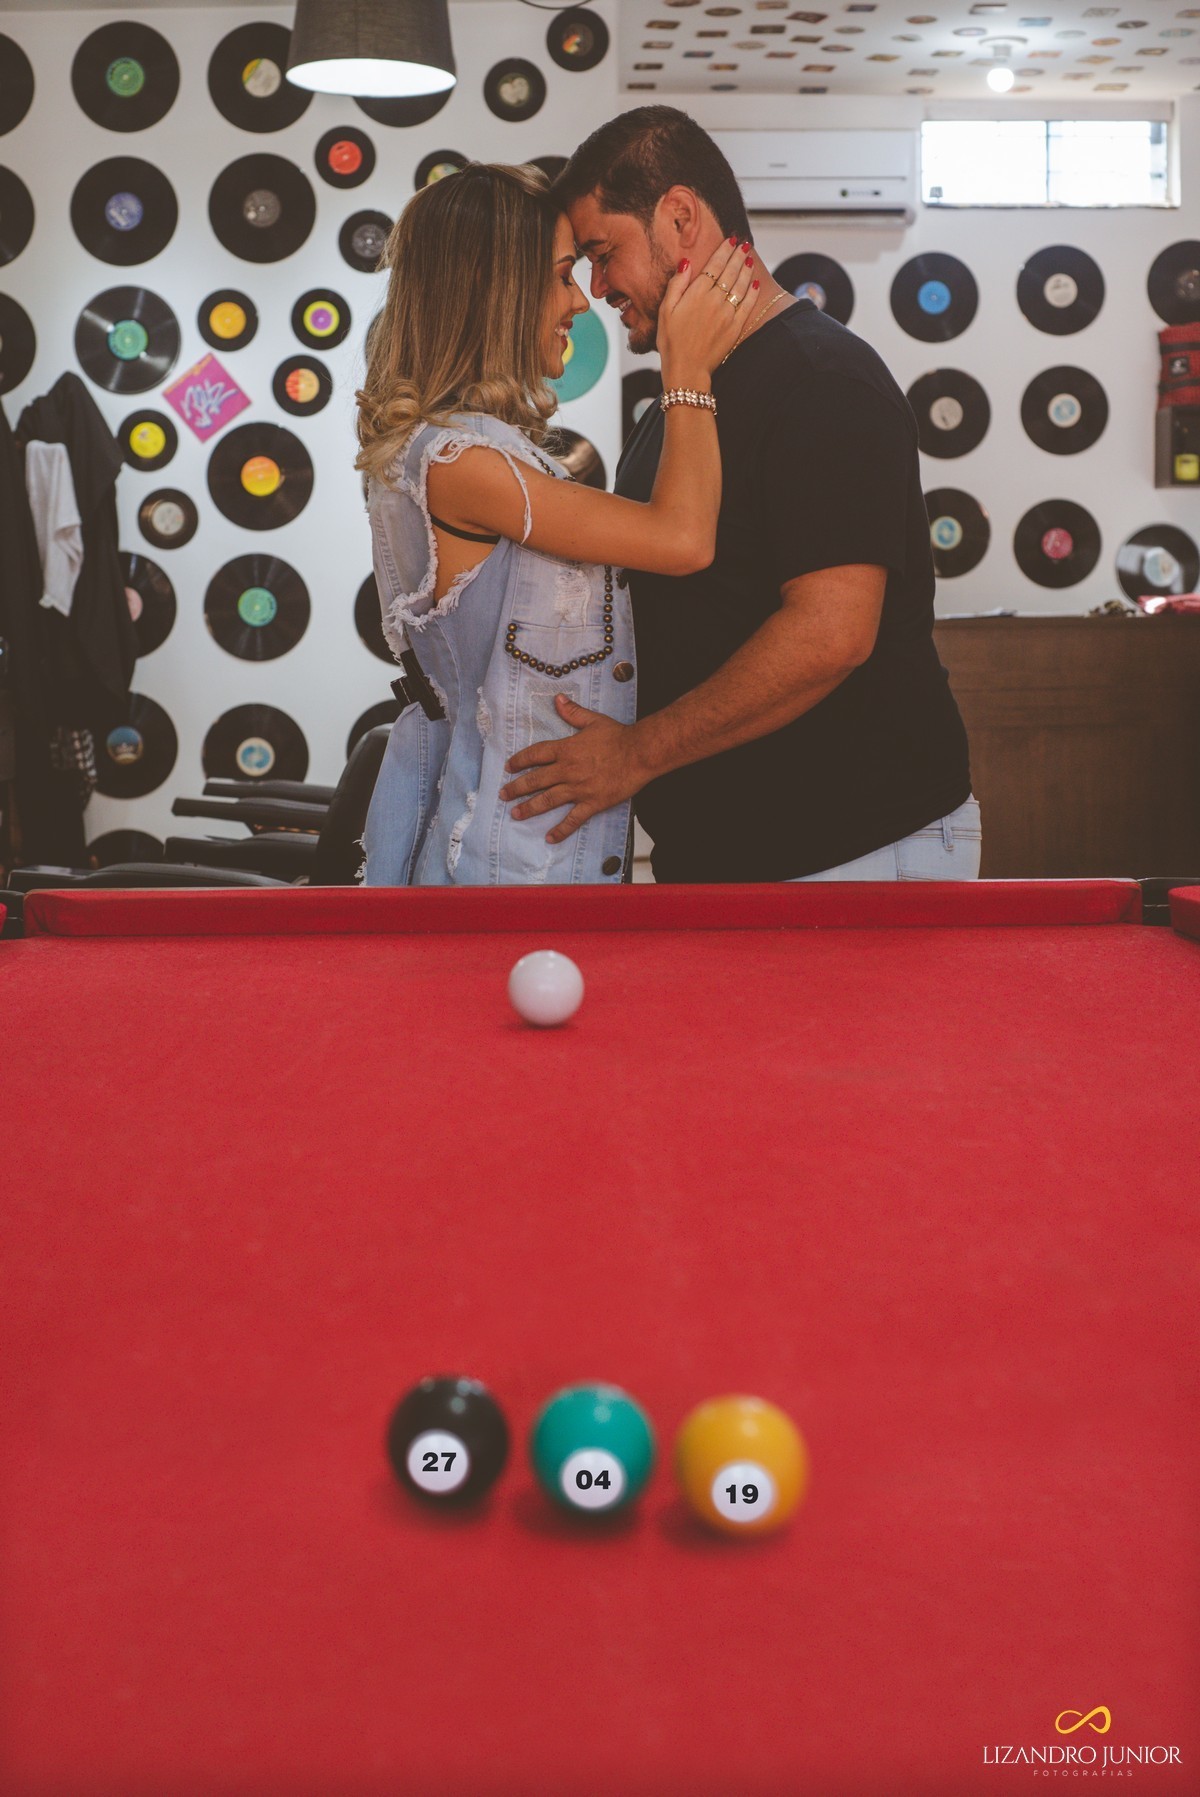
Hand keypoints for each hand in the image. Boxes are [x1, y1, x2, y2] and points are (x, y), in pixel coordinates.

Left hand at [499, 695, 647, 842]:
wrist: (640, 753)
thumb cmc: (618, 736)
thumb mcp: (593, 720)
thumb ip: (573, 712)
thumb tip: (557, 699)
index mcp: (566, 749)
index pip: (535, 755)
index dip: (520, 760)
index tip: (508, 766)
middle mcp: (567, 770)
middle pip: (536, 780)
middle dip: (517, 788)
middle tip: (503, 794)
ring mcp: (579, 789)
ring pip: (548, 800)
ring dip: (530, 808)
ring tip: (515, 814)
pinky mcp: (592, 803)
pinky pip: (573, 819)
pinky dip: (561, 830)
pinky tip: (549, 838)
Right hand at [657, 238, 756, 382]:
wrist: (687, 369)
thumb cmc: (671, 342)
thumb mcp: (665, 311)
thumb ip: (676, 285)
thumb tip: (686, 263)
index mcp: (697, 293)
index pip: (715, 265)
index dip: (724, 250)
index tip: (730, 240)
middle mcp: (715, 300)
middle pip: (730, 271)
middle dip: (738, 255)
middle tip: (743, 244)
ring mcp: (727, 313)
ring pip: (741, 285)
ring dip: (746, 269)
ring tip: (749, 257)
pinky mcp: (735, 327)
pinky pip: (747, 305)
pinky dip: (752, 292)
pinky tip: (754, 283)